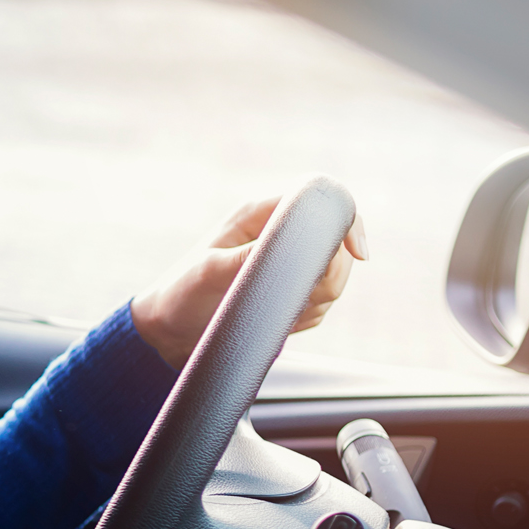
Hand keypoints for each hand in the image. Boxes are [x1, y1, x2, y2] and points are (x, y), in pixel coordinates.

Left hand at [129, 197, 368, 369]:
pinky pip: (324, 304)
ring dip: (315, 300)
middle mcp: (279, 233)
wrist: (170, 331)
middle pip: (339, 245)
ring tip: (272, 310)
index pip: (323, 197)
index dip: (347, 220)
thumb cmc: (182, 294)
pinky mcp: (293, 291)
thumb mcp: (210, 272)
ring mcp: (290, 263)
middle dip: (328, 276)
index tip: (357, 253)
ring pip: (336, 278)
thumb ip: (254, 257)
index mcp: (260, 214)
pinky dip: (307, 316)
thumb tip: (296, 249)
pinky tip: (275, 321)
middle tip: (292, 296)